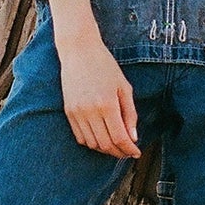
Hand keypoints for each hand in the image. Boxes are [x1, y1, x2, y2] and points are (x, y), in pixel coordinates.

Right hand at [57, 32, 140, 157]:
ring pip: (92, 143)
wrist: (79, 51)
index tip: (136, 153)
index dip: (129, 149)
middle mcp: (90, 111)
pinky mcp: (68, 112)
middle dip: (119, 152)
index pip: (119, 137)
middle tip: (128, 152)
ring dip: (106, 149)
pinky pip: (80, 137)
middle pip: (106, 144)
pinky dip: (92, 143)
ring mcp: (77, 112)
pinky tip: (101, 139)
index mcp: (107, 104)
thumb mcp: (124, 87)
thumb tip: (133, 138)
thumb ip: (130, 114)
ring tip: (116, 146)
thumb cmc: (105, 66)